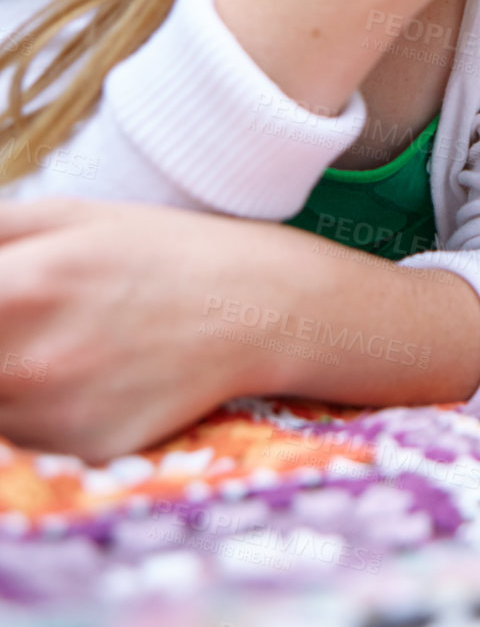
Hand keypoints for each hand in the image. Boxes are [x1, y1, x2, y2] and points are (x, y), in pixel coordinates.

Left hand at [0, 199, 261, 461]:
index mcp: (15, 288)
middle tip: (19, 326)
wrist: (263, 305)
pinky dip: (34, 416)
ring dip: (3, 384)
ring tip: (54, 347)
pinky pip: (25, 441)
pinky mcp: (85, 452)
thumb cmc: (156, 251)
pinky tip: (83, 379)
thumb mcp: (59, 218)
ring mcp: (57, 416)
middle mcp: (28, 363)